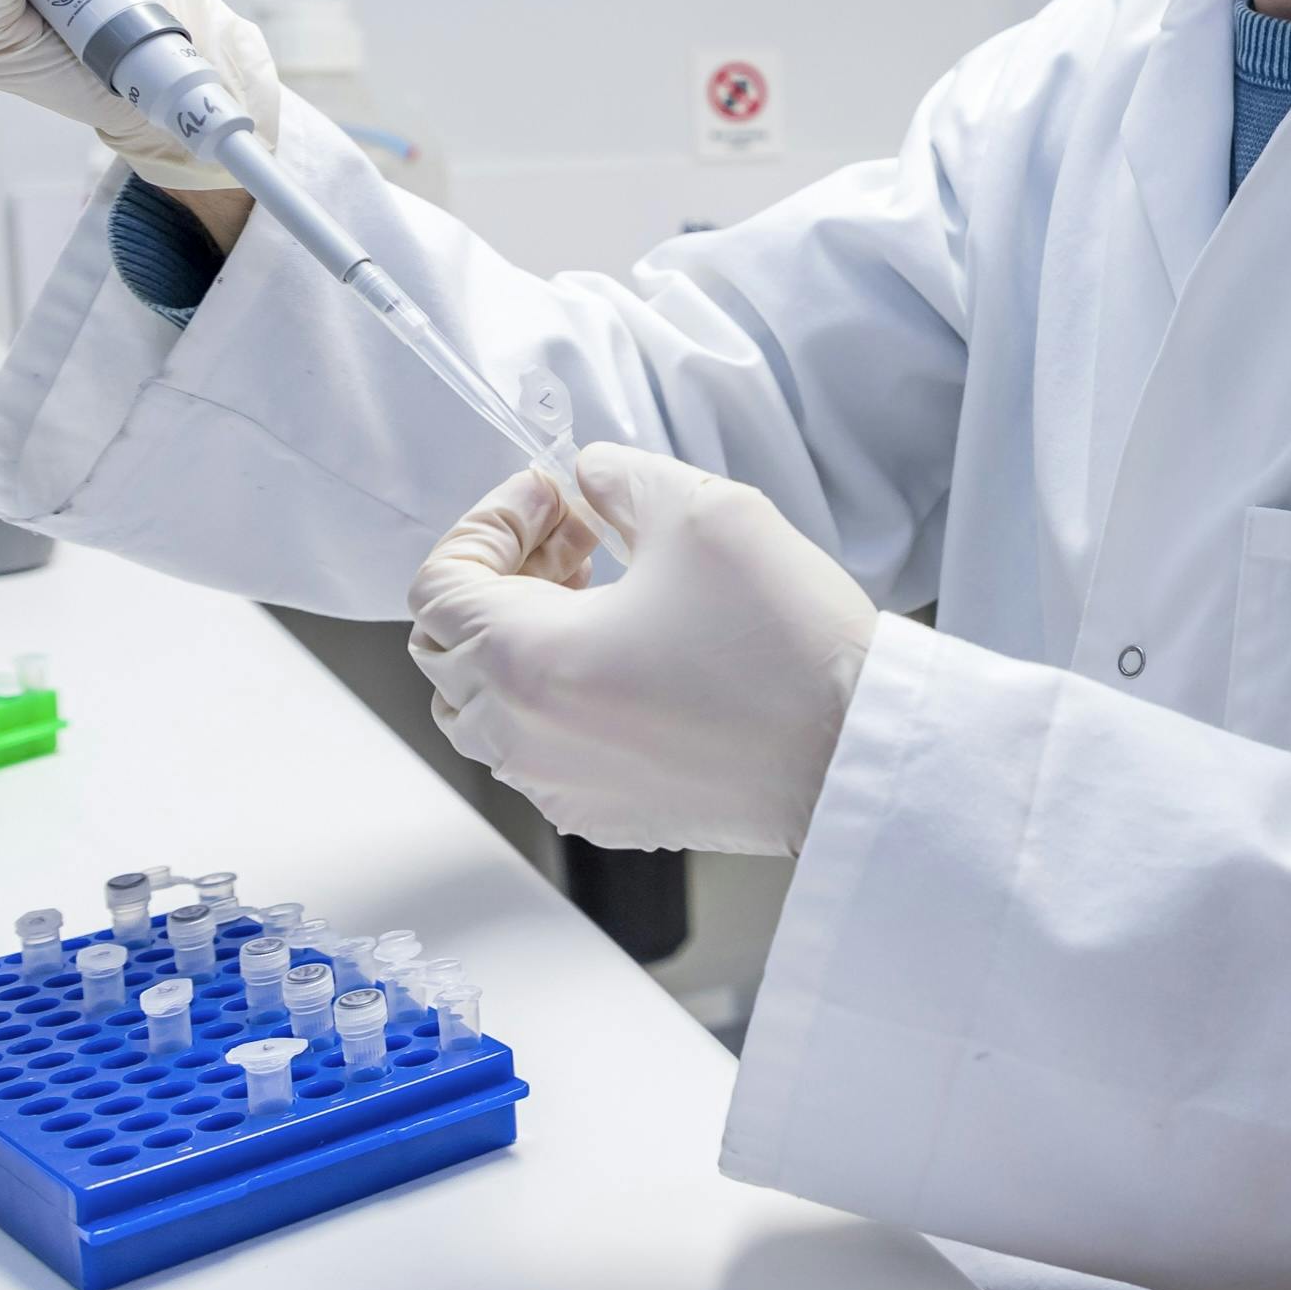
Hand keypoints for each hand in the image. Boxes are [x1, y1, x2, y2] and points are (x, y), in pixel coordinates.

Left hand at [408, 445, 875, 855]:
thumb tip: (587, 476)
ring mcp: (560, 784)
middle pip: (448, 648)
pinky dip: (556, 698)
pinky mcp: (605, 813)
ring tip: (603, 597)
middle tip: (577, 539)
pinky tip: (632, 659)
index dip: (489, 523)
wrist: (853, 751)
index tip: (552, 498)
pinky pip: (540, 750)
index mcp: (526, 659)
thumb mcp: (702, 511)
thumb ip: (619, 476)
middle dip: (500, 578)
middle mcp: (524, 736)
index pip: (437, 584)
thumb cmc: (786, 645)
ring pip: (486, 707)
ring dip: (521, 639)